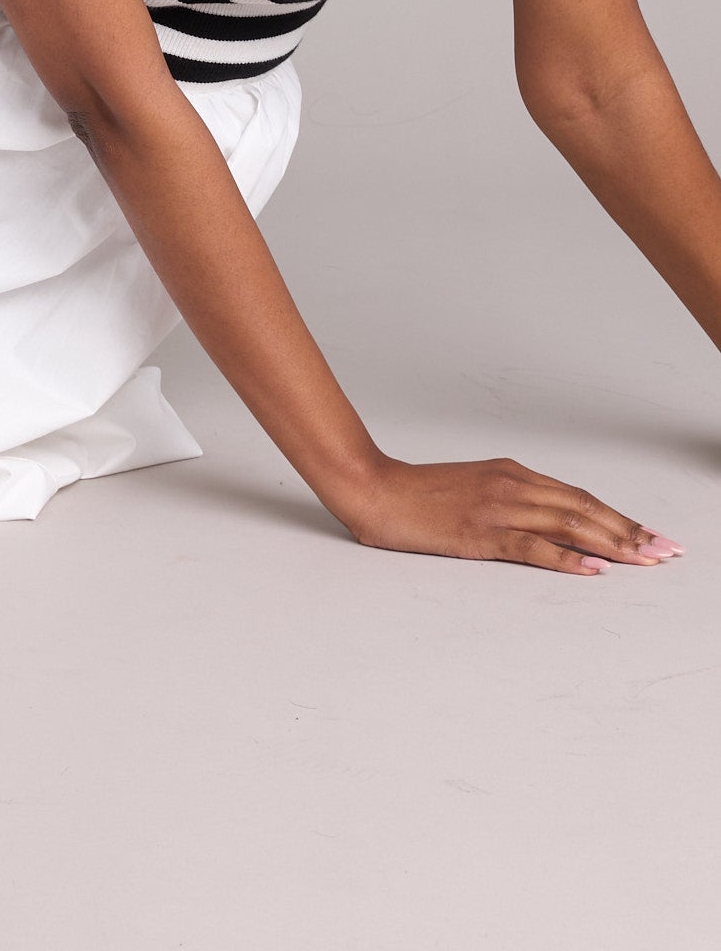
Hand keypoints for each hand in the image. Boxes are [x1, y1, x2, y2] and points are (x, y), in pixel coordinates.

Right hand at [336, 455, 684, 574]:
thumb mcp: (473, 489)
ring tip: (647, 560)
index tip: (651, 535)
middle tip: (668, 551)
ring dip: (614, 544)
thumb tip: (548, 524)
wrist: (375, 489)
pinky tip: (594, 570)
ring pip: (569, 524)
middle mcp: (512, 485)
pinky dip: (568, 558)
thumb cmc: (419, 495)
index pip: (580, 497)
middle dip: (631, 531)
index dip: (619, 517)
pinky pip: (533, 546)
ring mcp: (498, 508)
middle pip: (585, 509)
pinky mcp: (481, 533)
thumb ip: (510, 500)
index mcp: (512, 473)